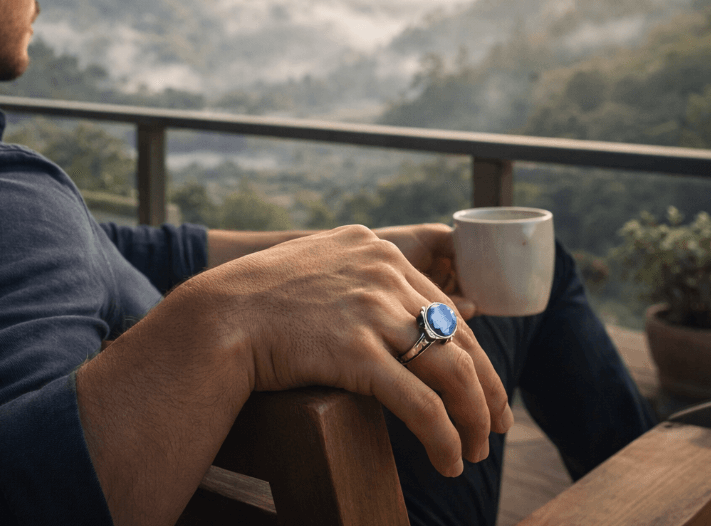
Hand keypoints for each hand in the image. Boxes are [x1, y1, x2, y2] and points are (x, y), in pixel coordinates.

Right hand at [203, 225, 511, 476]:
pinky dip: (442, 437)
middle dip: (485, 390)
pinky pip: (420, 404)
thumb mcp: (316, 267)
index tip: (483, 386)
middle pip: (459, 337)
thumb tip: (394, 311)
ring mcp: (371, 310)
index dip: (473, 352)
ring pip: (451, 372)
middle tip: (496, 428)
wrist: (215, 319)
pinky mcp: (356, 352)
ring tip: (472, 452)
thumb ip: (358, 278)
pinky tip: (447, 460)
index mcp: (376, 250)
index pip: (446, 305)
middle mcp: (382, 271)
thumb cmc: (256, 300)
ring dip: (471, 420)